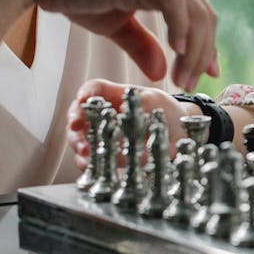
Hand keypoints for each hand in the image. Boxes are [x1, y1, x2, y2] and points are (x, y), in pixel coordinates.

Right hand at [13, 0, 219, 90]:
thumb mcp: (115, 25)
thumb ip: (141, 45)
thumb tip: (160, 72)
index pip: (199, 11)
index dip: (207, 43)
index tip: (209, 71)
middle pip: (204, 14)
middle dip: (203, 52)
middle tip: (193, 82)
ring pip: (195, 12)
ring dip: (193, 49)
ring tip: (182, 78)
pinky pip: (173, 2)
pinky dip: (181, 27)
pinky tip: (176, 51)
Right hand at [66, 79, 193, 169]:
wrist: (179, 132)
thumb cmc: (164, 110)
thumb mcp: (156, 100)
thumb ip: (141, 102)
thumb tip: (122, 107)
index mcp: (112, 95)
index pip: (93, 89)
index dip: (85, 92)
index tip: (82, 98)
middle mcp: (102, 114)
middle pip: (78, 114)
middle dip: (74, 122)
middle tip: (76, 128)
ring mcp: (103, 134)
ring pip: (80, 138)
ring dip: (78, 144)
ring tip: (84, 150)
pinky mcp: (108, 153)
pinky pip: (92, 159)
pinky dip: (87, 162)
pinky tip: (89, 164)